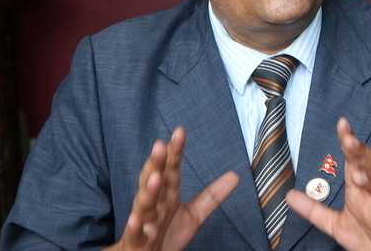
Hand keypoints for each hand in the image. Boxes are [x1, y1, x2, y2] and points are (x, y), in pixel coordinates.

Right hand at [105, 127, 238, 250]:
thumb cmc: (166, 234)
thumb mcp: (193, 215)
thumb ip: (212, 196)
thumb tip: (235, 175)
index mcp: (167, 195)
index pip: (171, 169)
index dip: (175, 152)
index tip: (180, 131)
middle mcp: (154, 204)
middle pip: (154, 180)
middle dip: (156, 163)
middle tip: (160, 146)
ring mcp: (143, 222)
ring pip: (144, 204)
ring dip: (148, 191)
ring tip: (156, 178)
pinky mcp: (136, 242)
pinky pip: (135, 234)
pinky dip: (135, 227)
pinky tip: (135, 219)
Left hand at [286, 118, 370, 250]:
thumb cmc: (370, 236)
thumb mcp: (336, 223)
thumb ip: (314, 209)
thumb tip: (289, 195)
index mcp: (361, 192)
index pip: (355, 161)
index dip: (350, 142)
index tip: (342, 124)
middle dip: (362, 155)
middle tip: (350, 143)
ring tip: (359, 176)